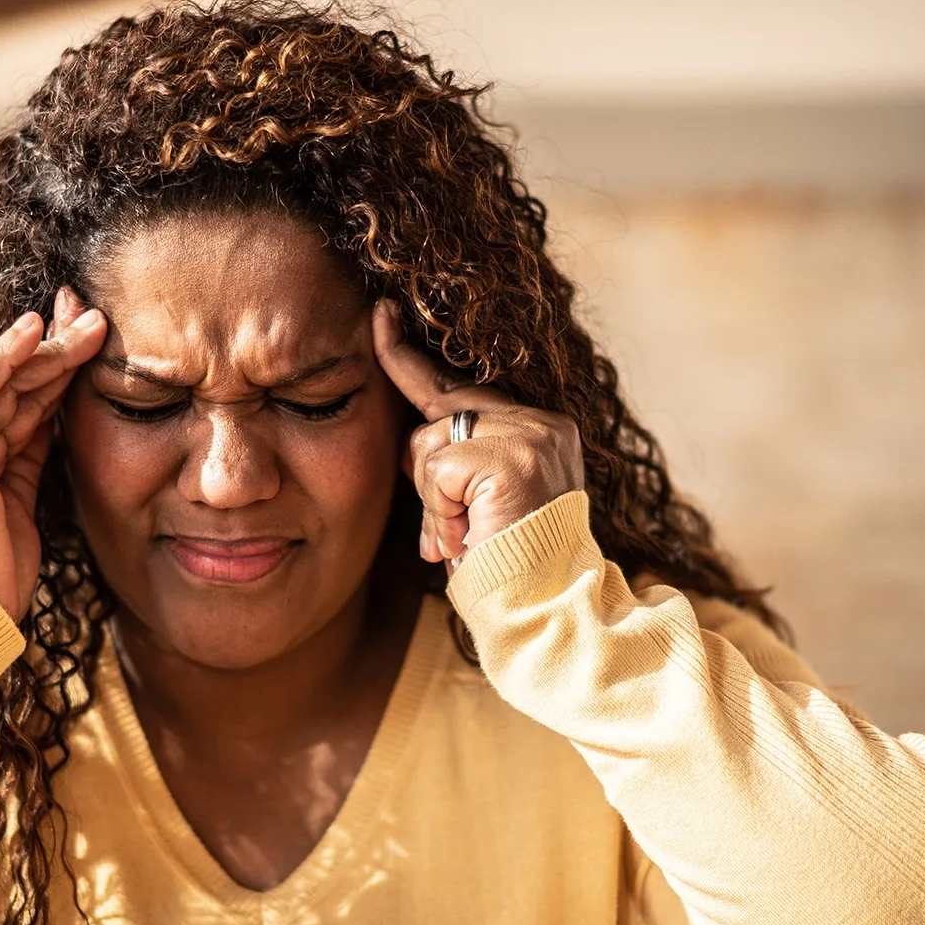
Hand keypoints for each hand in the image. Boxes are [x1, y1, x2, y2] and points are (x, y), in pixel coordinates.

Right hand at [0, 289, 106, 619]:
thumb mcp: (17, 509)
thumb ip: (27, 461)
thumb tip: (54, 418)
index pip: (7, 402)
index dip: (47, 371)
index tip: (86, 344)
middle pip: (5, 385)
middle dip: (52, 349)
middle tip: (96, 318)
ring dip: (43, 348)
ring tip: (87, 322)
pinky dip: (2, 357)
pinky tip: (34, 332)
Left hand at [374, 300, 584, 565]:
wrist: (544, 608)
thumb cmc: (508, 566)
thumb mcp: (478, 504)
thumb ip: (453, 463)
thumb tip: (411, 442)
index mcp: (541, 429)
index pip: (459, 388)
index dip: (409, 359)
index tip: (379, 316)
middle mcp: (542, 424)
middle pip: (435, 413)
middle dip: (422, 470)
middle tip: (456, 526)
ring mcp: (530, 437)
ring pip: (428, 444)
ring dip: (434, 504)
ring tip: (468, 538)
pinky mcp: (512, 459)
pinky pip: (436, 471)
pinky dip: (439, 512)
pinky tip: (468, 537)